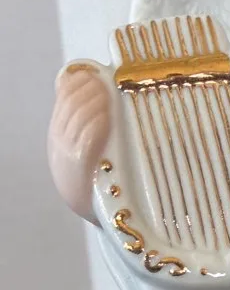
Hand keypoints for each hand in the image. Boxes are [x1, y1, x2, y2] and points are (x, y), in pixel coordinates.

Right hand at [48, 67, 110, 223]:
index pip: (64, 98)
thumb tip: (102, 88)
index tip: (96, 73)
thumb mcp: (94, 147)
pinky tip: (106, 117)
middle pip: (69, 106)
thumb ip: (95, 123)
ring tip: (109, 94)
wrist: (102, 216)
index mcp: (62, 133)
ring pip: (75, 121)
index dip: (78, 82)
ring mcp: (67, 158)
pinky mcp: (79, 172)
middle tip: (107, 81)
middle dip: (87, 90)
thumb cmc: (104, 178)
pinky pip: (83, 142)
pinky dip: (94, 126)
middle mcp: (59, 143)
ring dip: (92, 104)